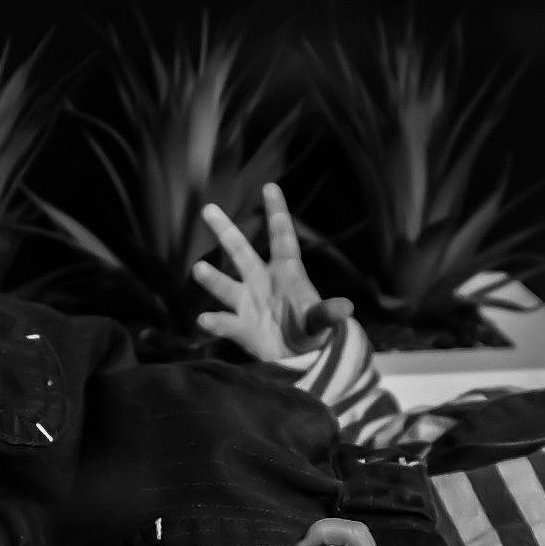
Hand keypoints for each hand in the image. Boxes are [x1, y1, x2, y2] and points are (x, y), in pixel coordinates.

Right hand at [193, 182, 353, 362]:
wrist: (298, 358)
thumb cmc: (310, 330)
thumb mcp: (319, 321)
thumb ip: (327, 313)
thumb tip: (346, 308)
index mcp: (286, 272)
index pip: (281, 237)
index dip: (276, 213)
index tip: (270, 187)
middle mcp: (261, 281)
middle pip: (240, 252)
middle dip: (225, 231)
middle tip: (208, 210)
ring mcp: (248, 303)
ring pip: (227, 286)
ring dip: (214, 279)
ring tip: (199, 269)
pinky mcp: (240, 327)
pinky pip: (226, 322)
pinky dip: (215, 322)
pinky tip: (204, 320)